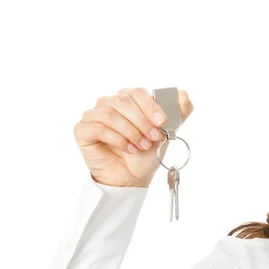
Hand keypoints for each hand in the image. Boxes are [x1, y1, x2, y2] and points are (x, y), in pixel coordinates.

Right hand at [73, 87, 193, 187]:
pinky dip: (117, 139)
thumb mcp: (167, 132)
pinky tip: (128, 149)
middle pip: (123, 100)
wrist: (131, 177)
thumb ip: (178, 112)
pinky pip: (99, 128)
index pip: (137, 92)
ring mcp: (93, 115)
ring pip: (111, 114)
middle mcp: (109, 103)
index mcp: (128, 99)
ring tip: (142, 146)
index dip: (151, 106)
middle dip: (142, 121)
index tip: (163, 122)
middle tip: (154, 137)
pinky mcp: (83, 130)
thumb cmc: (146, 152)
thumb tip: (185, 94)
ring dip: (131, 132)